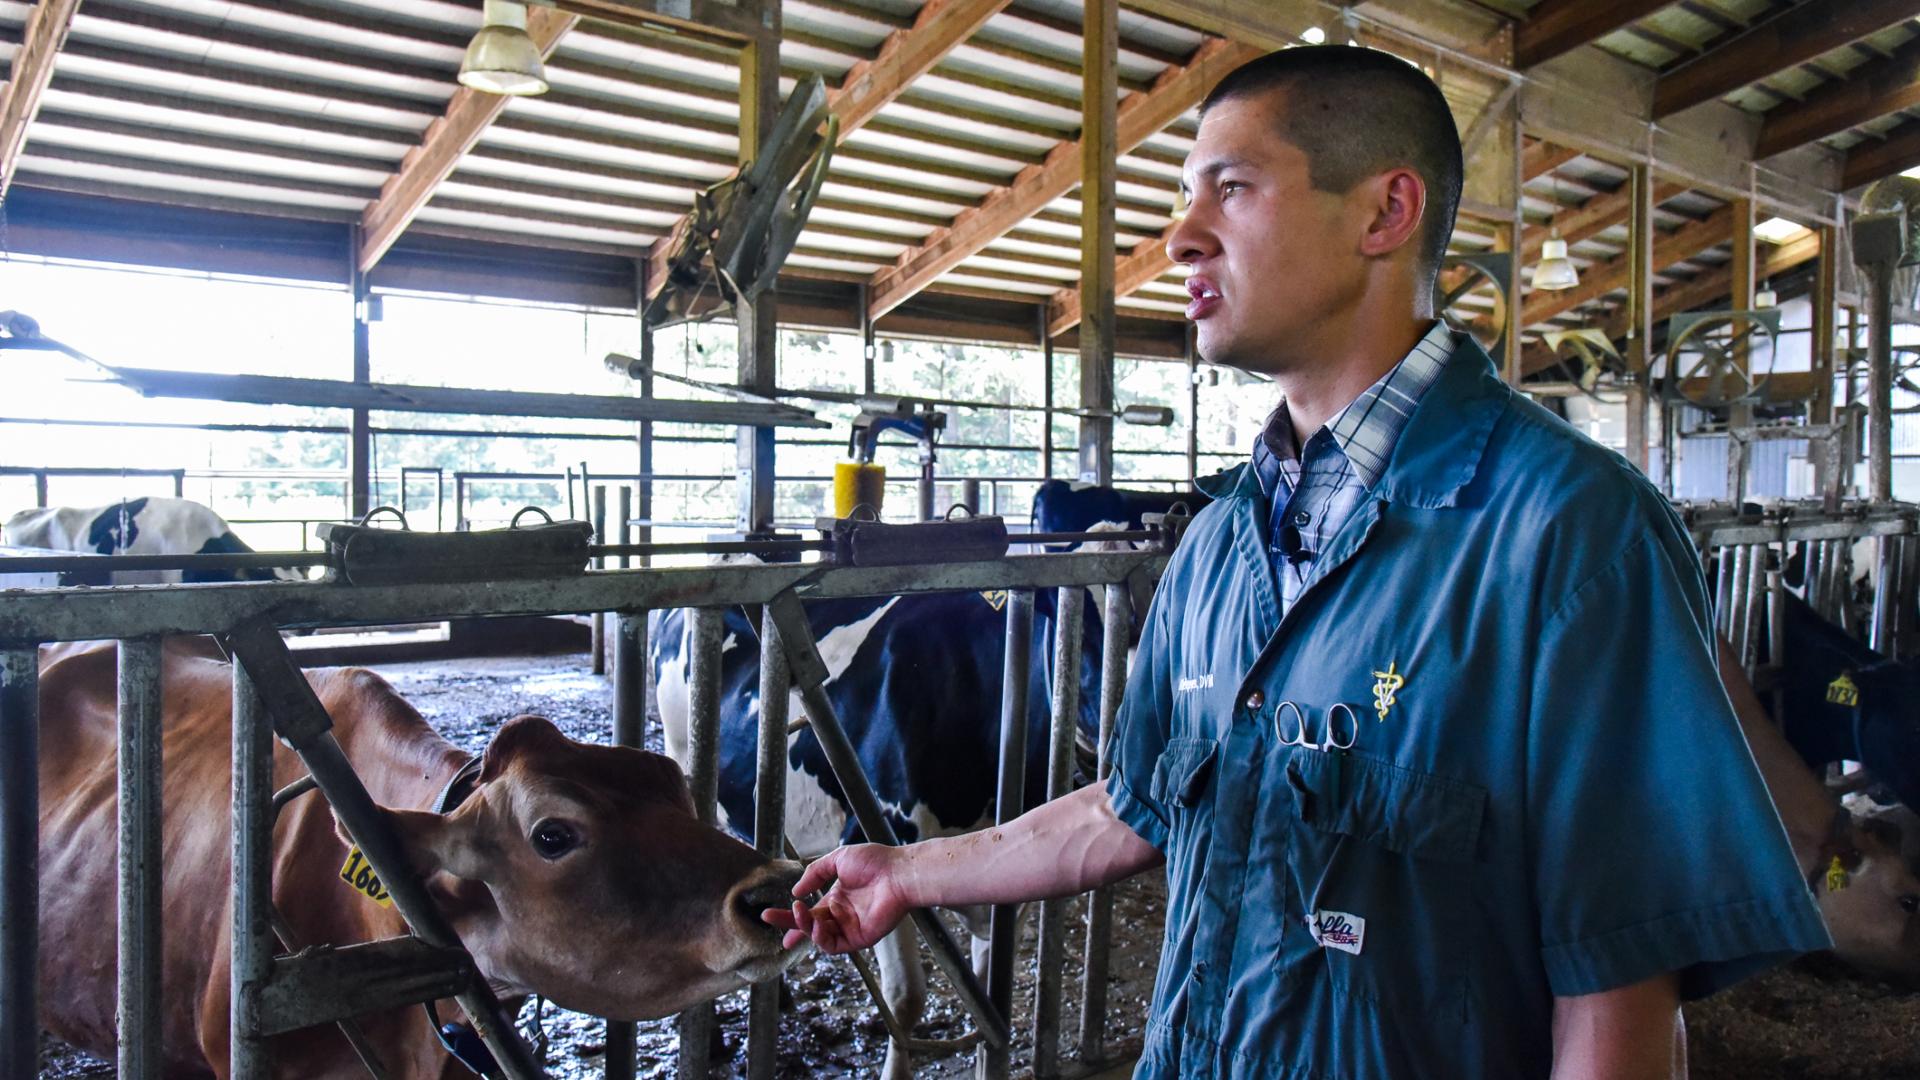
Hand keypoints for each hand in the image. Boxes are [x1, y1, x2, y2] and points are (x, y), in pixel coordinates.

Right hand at [760, 843, 910, 953]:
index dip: (791, 918)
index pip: (810, 913)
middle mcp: (842, 916)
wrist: (899, 873)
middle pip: (809, 926)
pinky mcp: (859, 939)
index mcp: (837, 899)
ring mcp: (850, 928)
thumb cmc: (875, 862)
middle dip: (788, 923)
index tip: (770, 916)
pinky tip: (817, 924)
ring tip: (799, 912)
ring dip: (805, 926)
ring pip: (818, 936)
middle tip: (769, 917)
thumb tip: (796, 891)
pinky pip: (833, 945)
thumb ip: (815, 874)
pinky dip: (820, 938)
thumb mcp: (838, 860)